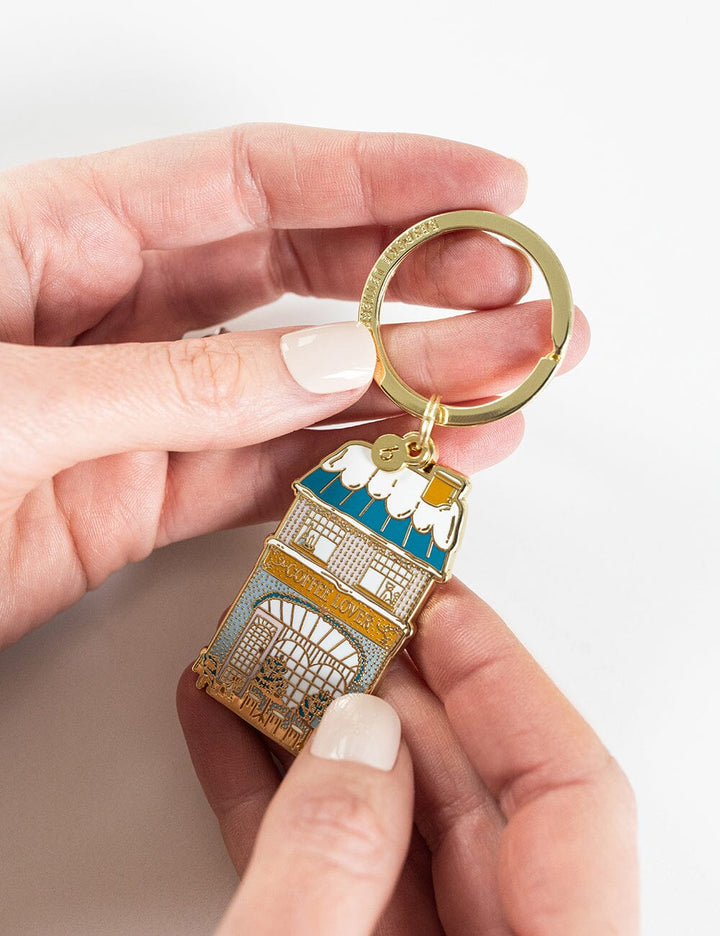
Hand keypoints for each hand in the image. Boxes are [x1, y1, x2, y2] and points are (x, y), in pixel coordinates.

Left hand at [0, 123, 587, 646]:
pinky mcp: (143, 499)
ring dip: (412, 384)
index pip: (258, 181)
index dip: (386, 180)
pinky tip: (423, 457)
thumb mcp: (10, 399)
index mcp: (67, 237)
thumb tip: (326, 364)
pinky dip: (348, 468)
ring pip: (303, 386)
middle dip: (428, 285)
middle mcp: (117, 313)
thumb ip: (177, 383)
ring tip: (512, 384)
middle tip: (527, 301)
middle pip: (304, 278)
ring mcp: (140, 410)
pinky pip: (269, 474)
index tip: (488, 187)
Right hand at [177, 579, 638, 935]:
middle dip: (389, 691)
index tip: (441, 601)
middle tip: (335, 611)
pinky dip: (275, 809)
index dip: (504, 679)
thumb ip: (330, 869)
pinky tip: (230, 737)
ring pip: (389, 827)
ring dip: (320, 737)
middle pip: (471, 793)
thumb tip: (354, 738)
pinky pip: (323, 876)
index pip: (569, 793)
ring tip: (267, 657)